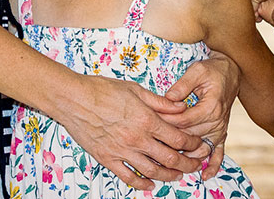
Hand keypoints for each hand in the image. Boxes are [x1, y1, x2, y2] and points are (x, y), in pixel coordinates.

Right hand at [61, 75, 201, 190]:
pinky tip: (150, 184)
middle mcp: (137, 139)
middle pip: (170, 158)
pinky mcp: (108, 159)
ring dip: (169, 176)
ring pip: (153, 171)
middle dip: (188, 163)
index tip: (199, 144)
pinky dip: (142, 184)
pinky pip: (129, 178)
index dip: (192, 143)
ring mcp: (122, 152)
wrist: (74, 99)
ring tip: (178, 175)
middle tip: (196, 164)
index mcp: (146, 120)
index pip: (178, 137)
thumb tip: (180, 107)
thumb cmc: (103, 89)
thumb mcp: (135, 89)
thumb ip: (160, 102)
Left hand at [164, 52, 239, 178]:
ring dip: (186, 153)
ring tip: (169, 159)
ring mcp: (220, 128)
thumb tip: (168, 98)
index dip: (167, 121)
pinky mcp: (222, 132)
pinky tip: (205, 175)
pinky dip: (213, 165)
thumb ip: (183, 84)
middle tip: (153, 138)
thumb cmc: (212, 70)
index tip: (152, 120)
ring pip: (200, 147)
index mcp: (210, 106)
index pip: (184, 120)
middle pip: (189, 136)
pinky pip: (219, 152)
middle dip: (171, 137)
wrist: (231, 71)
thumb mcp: (197, 70)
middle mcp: (217, 121)